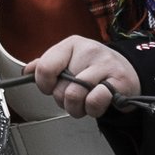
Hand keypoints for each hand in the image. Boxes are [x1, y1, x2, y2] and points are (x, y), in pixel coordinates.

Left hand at [27, 36, 141, 119]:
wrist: (127, 73)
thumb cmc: (95, 69)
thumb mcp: (70, 61)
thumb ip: (48, 65)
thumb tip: (26, 71)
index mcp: (72, 45)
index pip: (45, 67)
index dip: (44, 85)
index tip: (51, 88)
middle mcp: (88, 51)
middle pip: (60, 87)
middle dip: (63, 100)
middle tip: (74, 97)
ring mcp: (105, 65)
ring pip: (74, 95)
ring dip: (76, 108)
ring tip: (84, 104)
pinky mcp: (118, 82)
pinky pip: (94, 101)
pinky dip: (92, 109)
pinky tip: (96, 105)